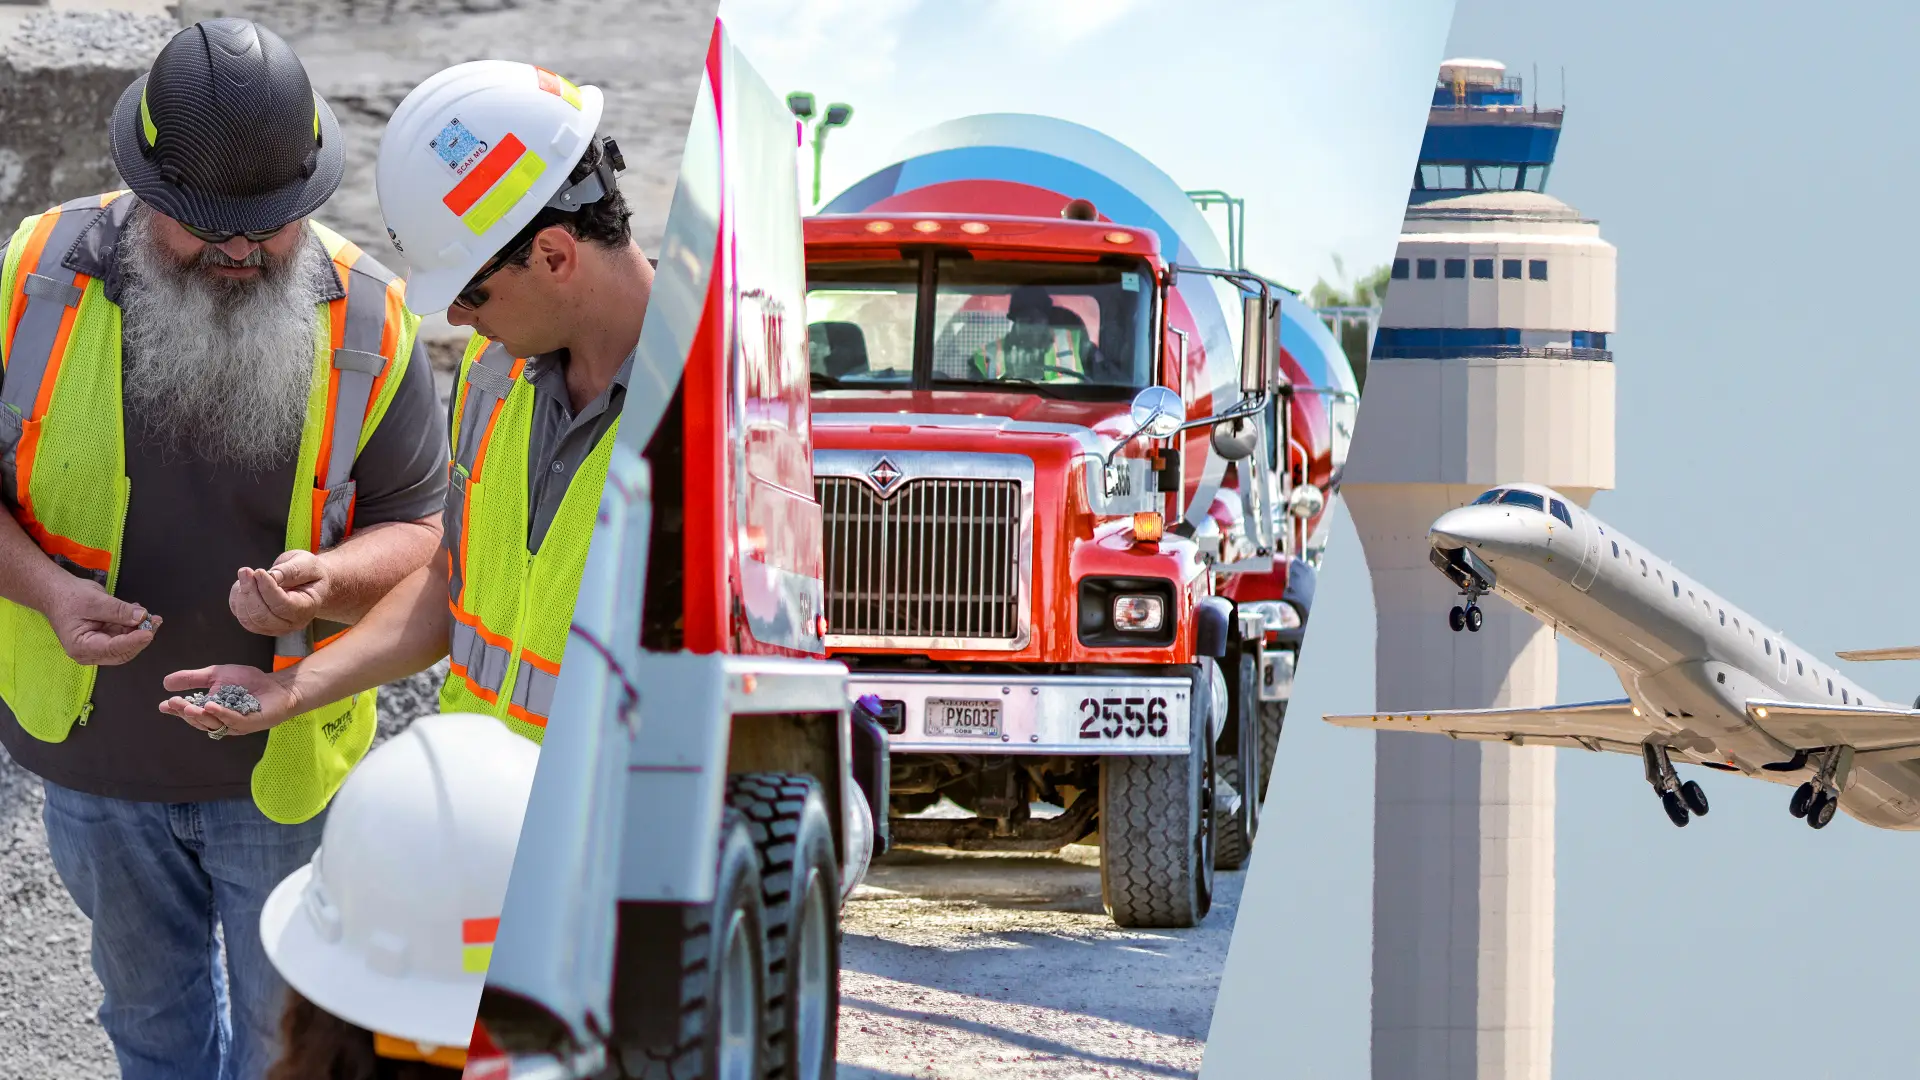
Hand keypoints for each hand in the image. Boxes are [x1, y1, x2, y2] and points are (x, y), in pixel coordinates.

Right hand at [45, 578, 158, 665]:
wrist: (57, 592)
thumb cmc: (69, 597)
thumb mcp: (95, 601)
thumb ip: (118, 610)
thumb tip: (142, 616)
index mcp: (81, 647)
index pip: (112, 649)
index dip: (132, 642)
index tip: (148, 633)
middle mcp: (90, 652)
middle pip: (122, 651)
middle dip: (140, 638)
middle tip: (155, 622)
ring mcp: (99, 647)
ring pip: (126, 645)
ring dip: (140, 631)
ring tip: (152, 616)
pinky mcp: (105, 639)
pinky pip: (124, 636)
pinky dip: (134, 626)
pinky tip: (139, 613)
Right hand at [158, 665, 299, 737]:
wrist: (277, 685)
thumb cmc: (247, 682)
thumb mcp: (216, 675)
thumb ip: (193, 679)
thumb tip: (165, 683)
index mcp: (210, 711)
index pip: (190, 713)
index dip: (176, 711)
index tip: (163, 705)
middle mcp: (220, 721)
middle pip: (200, 720)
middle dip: (185, 712)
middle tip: (174, 703)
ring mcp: (235, 724)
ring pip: (213, 724)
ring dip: (200, 716)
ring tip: (189, 707)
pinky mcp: (250, 723)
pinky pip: (233, 720)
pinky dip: (221, 714)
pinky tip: (211, 706)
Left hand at [230, 551, 331, 636]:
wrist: (310, 584)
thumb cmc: (310, 573)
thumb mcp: (307, 564)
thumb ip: (292, 570)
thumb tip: (271, 576)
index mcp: (307, 609)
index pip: (282, 606)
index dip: (267, 589)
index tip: (259, 571)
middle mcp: (291, 624)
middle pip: (262, 616)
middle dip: (249, 592)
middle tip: (246, 571)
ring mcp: (274, 627)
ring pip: (248, 619)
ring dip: (241, 595)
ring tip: (246, 574)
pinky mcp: (259, 625)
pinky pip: (240, 615)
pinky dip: (237, 598)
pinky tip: (245, 584)